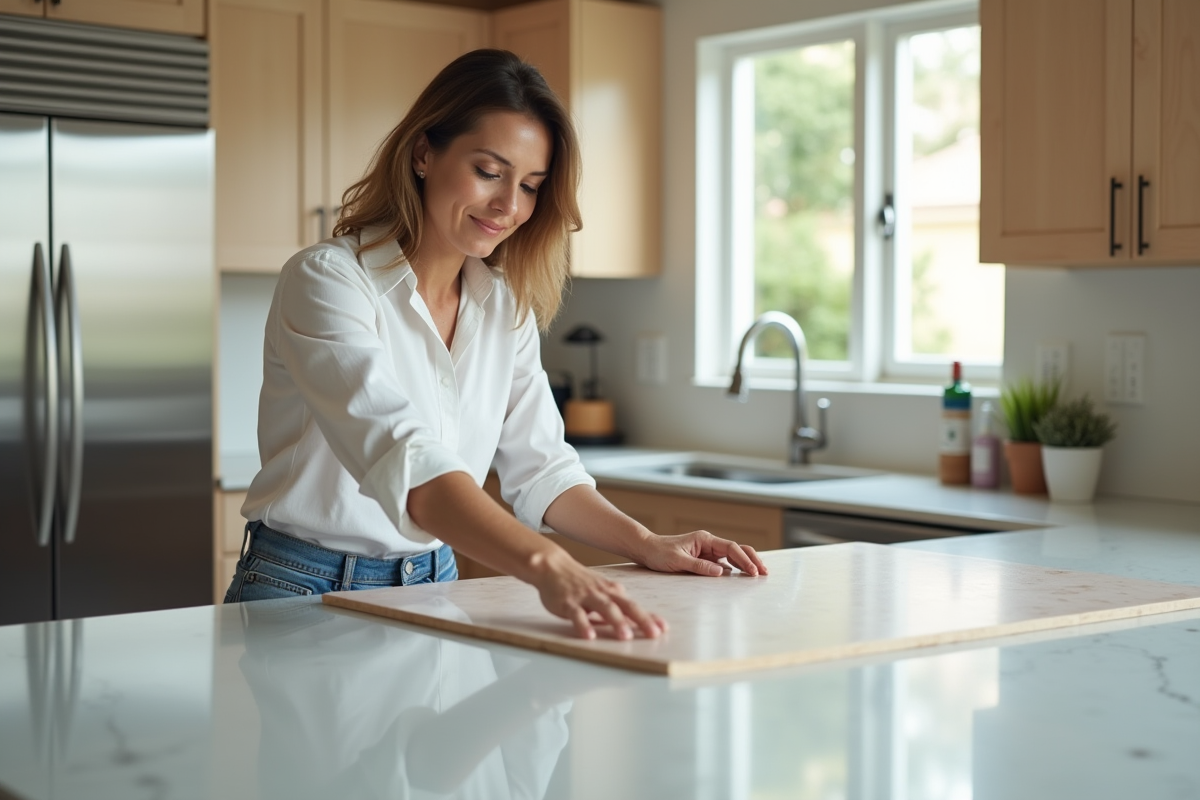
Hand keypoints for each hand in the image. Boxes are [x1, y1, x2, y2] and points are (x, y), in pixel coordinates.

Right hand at [529, 549, 666, 640]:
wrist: (553, 566)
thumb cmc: (579, 582)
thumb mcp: (602, 591)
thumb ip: (616, 606)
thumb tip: (633, 623)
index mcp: (613, 592)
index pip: (635, 606)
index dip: (650, 617)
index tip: (664, 628)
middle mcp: (603, 593)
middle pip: (627, 606)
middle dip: (642, 620)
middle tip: (654, 634)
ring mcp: (586, 596)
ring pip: (605, 608)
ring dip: (616, 622)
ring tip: (626, 636)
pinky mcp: (568, 602)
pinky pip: (577, 614)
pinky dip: (584, 625)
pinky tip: (589, 636)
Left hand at [633, 529, 768, 577]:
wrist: (647, 549)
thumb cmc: (659, 553)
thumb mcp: (678, 561)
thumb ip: (699, 566)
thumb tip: (722, 572)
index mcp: (704, 539)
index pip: (731, 548)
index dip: (744, 560)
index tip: (753, 572)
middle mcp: (709, 543)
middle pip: (737, 549)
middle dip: (752, 559)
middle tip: (764, 573)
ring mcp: (708, 551)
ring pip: (733, 555)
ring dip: (746, 563)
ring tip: (759, 574)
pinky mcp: (705, 559)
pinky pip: (724, 562)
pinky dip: (736, 568)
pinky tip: (743, 575)